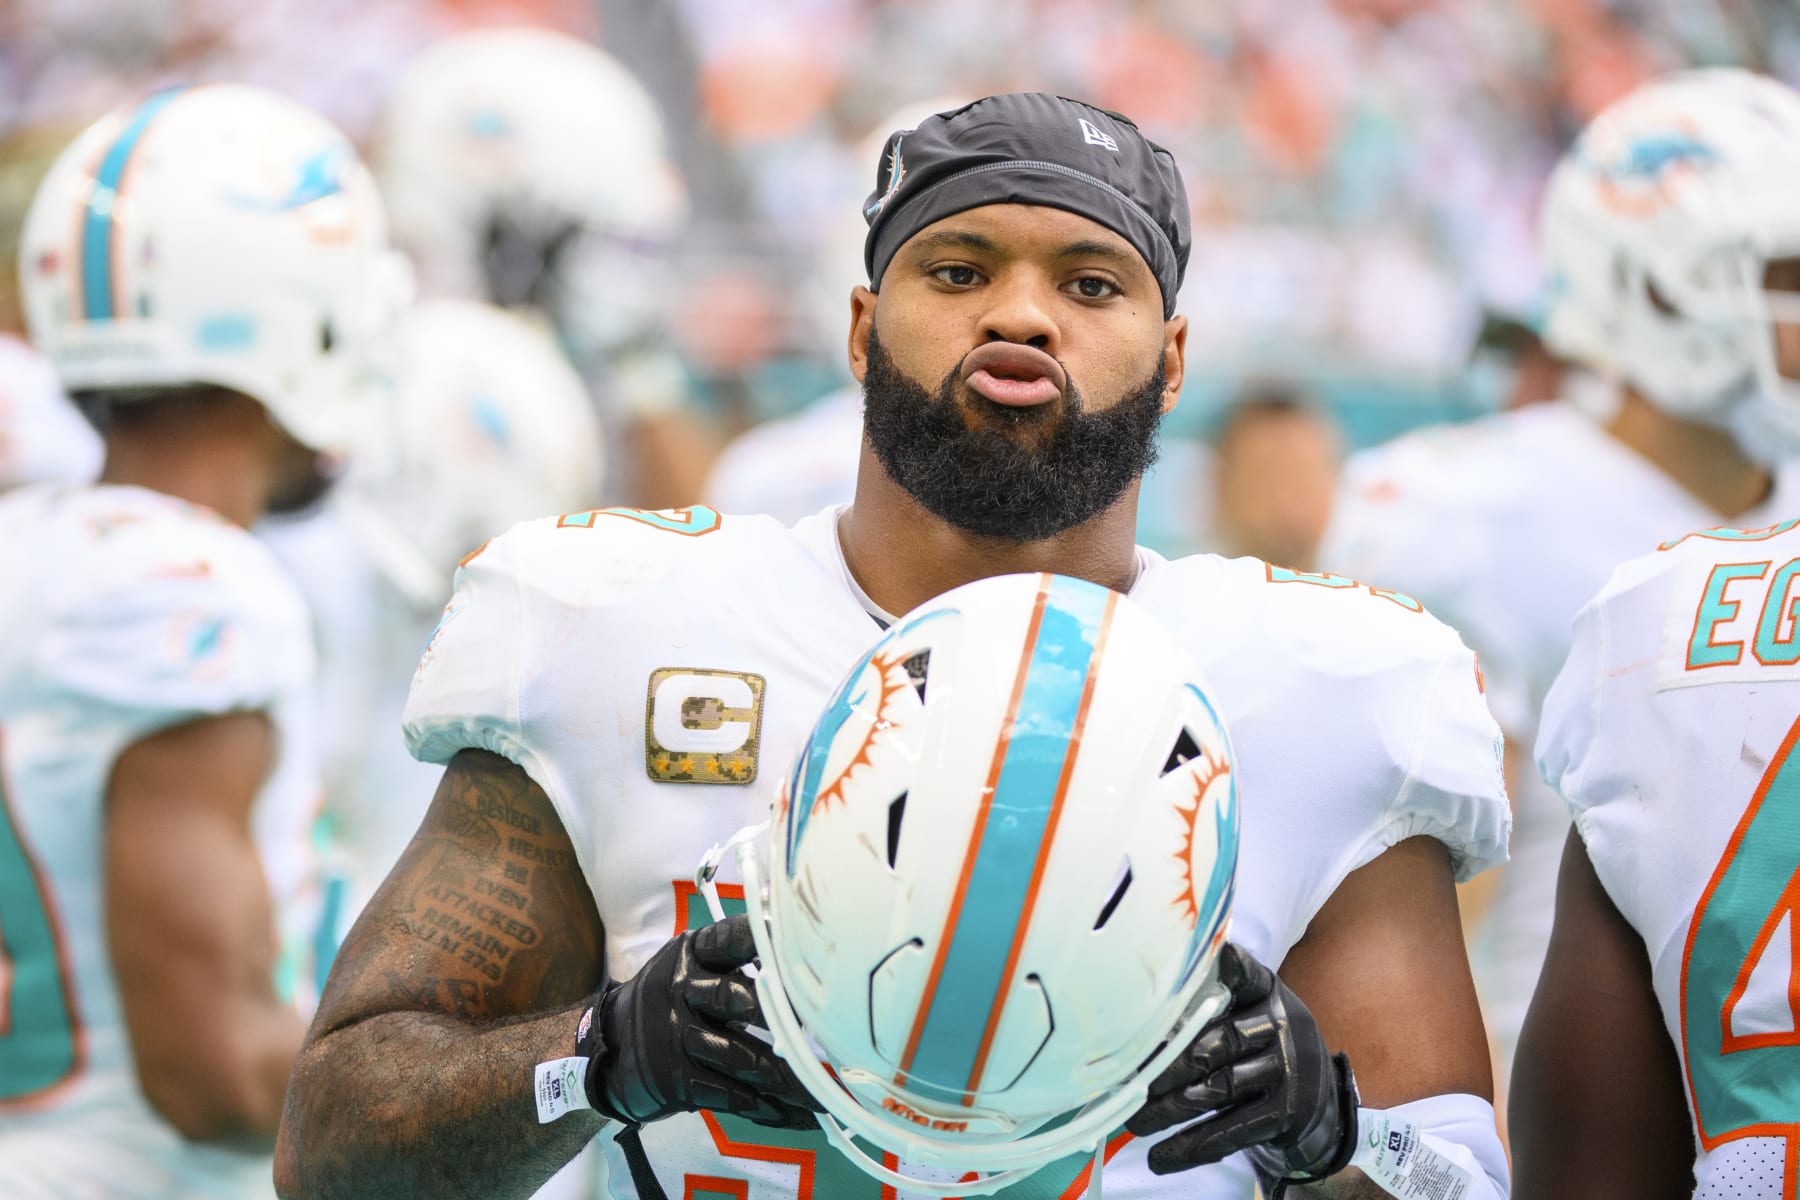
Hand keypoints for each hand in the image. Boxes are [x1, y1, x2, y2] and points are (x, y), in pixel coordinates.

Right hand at [578, 915, 817, 1127]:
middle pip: (738, 1000)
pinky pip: (729, 1096)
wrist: (608, 1047)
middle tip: (829, 1030)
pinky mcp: (677, 1079)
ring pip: (742, 1057)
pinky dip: (766, 1109)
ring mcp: (678, 1038)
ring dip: (788, 1079)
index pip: (730, 939)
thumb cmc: (667, 1000)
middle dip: (785, 1017)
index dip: (765, 939)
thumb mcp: (689, 965)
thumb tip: (798, 942)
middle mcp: (682, 992)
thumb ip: (734, 956)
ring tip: (825, 1091)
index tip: (800, 942)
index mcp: (692, 955)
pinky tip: (795, 1116)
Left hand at [1126, 943, 1358, 1184]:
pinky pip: (1232, 1131)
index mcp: (1267, 993)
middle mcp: (1281, 1027)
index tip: (1218, 955)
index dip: (1232, 966)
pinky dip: (1192, 1147)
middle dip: (1167, 1066)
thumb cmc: (1262, 1047)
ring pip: (1218, 1089)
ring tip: (1132, 1124)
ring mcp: (1287, 1072)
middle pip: (1217, 1042)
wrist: (1319, 1103)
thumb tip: (1138, 1013)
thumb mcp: (1251, 1012)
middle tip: (1128, 1083)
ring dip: (1169, 1109)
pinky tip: (1160, 1157)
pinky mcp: (1285, 1114)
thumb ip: (1212, 1002)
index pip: (1248, 976)